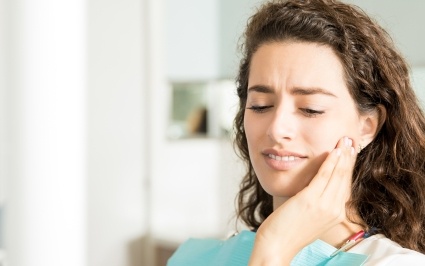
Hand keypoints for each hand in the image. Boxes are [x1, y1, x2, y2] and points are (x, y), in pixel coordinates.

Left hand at [249, 137, 355, 264]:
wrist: (277, 245)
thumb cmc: (289, 230)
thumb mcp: (310, 215)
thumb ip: (318, 201)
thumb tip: (318, 184)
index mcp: (336, 214)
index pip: (346, 185)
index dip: (349, 167)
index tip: (350, 152)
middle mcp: (334, 210)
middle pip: (345, 178)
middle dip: (349, 157)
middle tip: (351, 140)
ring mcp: (324, 206)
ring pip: (337, 175)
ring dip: (343, 155)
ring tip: (345, 141)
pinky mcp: (311, 200)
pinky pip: (324, 176)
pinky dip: (330, 162)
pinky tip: (334, 151)